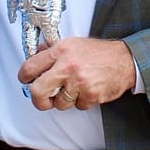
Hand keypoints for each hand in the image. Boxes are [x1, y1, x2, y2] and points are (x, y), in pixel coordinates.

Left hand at [19, 37, 135, 111]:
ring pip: (59, 103)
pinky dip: (81, 101)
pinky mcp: (90, 95)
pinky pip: (77, 106)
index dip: (24, 77)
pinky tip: (87, 90)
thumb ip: (51, 50)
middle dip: (38, 100)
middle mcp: (67, 66)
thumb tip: (34, 57)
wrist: (124, 60)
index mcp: (60, 51)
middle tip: (43, 99)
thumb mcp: (72, 43)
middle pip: (38, 91)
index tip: (27, 81)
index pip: (29, 67)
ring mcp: (79, 82)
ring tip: (74, 89)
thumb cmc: (99, 52)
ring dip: (65, 100)